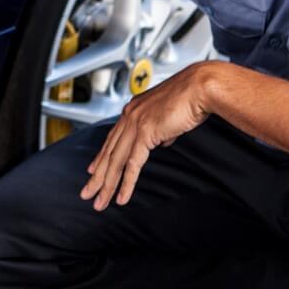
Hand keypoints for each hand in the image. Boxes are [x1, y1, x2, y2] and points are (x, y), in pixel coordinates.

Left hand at [79, 62, 214, 210]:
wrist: (201, 86)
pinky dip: (126, 184)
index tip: (92, 170)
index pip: (111, 139)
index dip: (100, 157)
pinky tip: (121, 197)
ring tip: (100, 202)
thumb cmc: (192, 97)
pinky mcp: (146, 133)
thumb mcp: (170, 116)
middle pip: (108, 153)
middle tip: (87, 193)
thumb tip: (161, 142)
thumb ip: (162, 131)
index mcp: (133, 109)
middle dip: (97, 177)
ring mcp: (135, 124)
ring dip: (106, 186)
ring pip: (115, 162)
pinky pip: (132, 165)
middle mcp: (130, 115)